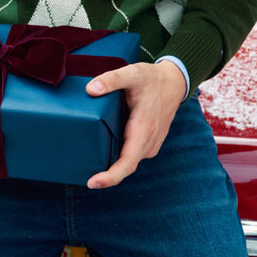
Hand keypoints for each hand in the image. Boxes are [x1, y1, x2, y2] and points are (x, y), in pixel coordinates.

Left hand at [85, 59, 186, 188]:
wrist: (174, 82)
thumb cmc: (153, 79)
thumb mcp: (132, 73)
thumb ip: (111, 80)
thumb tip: (90, 89)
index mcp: (143, 129)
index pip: (127, 162)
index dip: (110, 176)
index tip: (92, 183)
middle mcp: (148, 141)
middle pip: (125, 166)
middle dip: (106, 175)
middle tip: (82, 175)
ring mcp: (151, 143)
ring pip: (129, 160)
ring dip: (112, 165)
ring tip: (89, 164)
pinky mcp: (149, 141)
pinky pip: (132, 154)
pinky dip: (120, 156)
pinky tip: (105, 150)